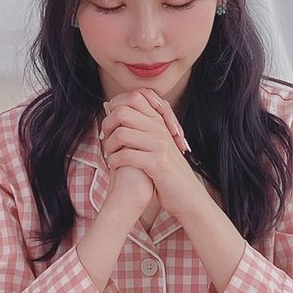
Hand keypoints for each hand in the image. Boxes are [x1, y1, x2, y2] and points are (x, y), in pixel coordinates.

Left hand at [101, 91, 196, 214]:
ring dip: (109, 145)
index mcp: (159, 121)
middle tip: (105, 139)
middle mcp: (160, 128)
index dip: (116, 106)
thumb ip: (135, 123)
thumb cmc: (165, 169)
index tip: (111, 123)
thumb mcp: (154, 142)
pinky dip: (114, 161)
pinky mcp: (157, 163)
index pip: (135, 96)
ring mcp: (160, 145)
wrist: (187, 195)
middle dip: (107, 125)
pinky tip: (114, 166)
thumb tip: (107, 104)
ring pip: (121, 133)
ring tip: (110, 154)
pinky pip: (126, 155)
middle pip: (122, 111)